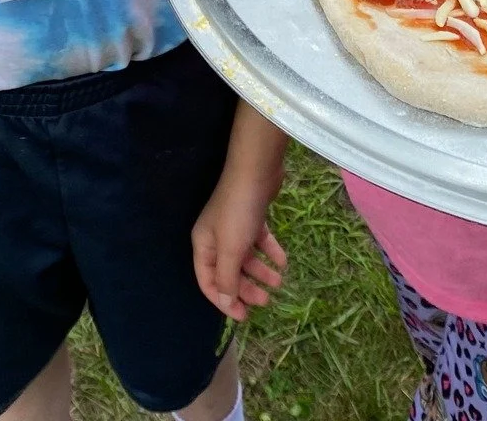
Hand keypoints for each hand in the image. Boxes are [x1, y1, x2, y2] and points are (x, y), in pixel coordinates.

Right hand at [191, 162, 286, 321]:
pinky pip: (259, 241)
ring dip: (261, 272)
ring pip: (246, 258)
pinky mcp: (252, 217)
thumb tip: (225, 304)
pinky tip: (283, 261)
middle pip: (229, 272)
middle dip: (246, 288)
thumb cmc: (239, 212)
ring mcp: (234, 227)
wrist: (256, 170)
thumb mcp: (230, 249)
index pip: (208, 282)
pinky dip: (270, 252)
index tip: (243, 317)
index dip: (224, 301)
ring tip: (279, 282)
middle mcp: (216, 237)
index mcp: (204, 245)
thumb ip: (227, 278)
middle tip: (266, 301)